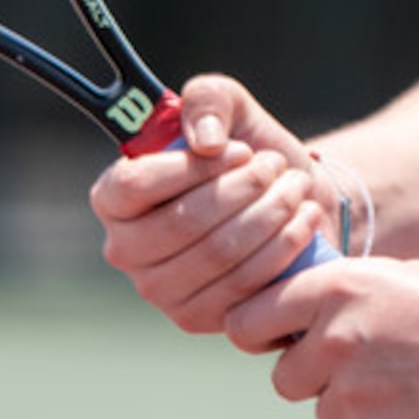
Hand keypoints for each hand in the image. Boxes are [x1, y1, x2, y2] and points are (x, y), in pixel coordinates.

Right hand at [89, 73, 332, 333]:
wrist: (291, 202)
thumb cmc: (248, 154)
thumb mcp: (231, 107)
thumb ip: (207, 99)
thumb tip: (205, 141)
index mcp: (115, 197)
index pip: (133, 186)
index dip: (191, 168)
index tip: (241, 150)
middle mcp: (125, 250)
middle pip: (182, 224)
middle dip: (243, 189)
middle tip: (276, 166)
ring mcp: (160, 291)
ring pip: (218, 254)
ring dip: (269, 214)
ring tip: (293, 187)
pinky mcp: (199, 319)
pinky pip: (243, 286)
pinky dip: (282, 246)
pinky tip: (302, 220)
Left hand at [229, 259, 418, 418]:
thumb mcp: (402, 278)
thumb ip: (344, 295)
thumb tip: (296, 314)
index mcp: (338, 287)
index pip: (249, 319)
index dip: (257, 336)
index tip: (271, 344)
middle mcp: (336, 337)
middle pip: (285, 378)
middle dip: (315, 379)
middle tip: (365, 369)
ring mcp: (354, 391)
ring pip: (325, 412)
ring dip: (355, 407)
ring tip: (410, 385)